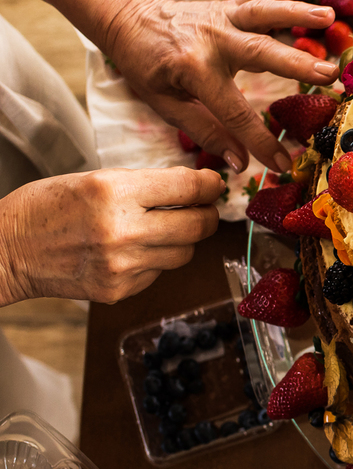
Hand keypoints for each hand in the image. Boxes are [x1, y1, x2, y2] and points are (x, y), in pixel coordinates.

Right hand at [0, 167, 222, 304]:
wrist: (8, 250)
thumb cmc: (47, 208)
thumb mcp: (93, 179)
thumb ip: (144, 184)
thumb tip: (194, 187)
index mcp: (114, 192)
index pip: (187, 189)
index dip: (210, 186)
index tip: (216, 185)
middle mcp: (123, 230)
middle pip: (197, 226)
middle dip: (208, 215)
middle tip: (205, 209)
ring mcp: (123, 265)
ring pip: (184, 253)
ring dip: (182, 240)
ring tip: (163, 229)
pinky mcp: (120, 289)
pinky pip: (159, 273)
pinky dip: (156, 260)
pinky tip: (133, 250)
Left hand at [102, 0, 338, 173]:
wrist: (127, 20)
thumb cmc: (146, 66)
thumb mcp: (166, 105)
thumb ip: (206, 131)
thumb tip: (239, 163)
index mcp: (194, 69)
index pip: (235, 113)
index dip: (260, 142)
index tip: (284, 165)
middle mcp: (213, 39)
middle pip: (261, 53)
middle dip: (296, 64)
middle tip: (329, 75)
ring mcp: (222, 18)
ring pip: (263, 13)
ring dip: (297, 12)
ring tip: (329, 15)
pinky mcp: (229, 6)